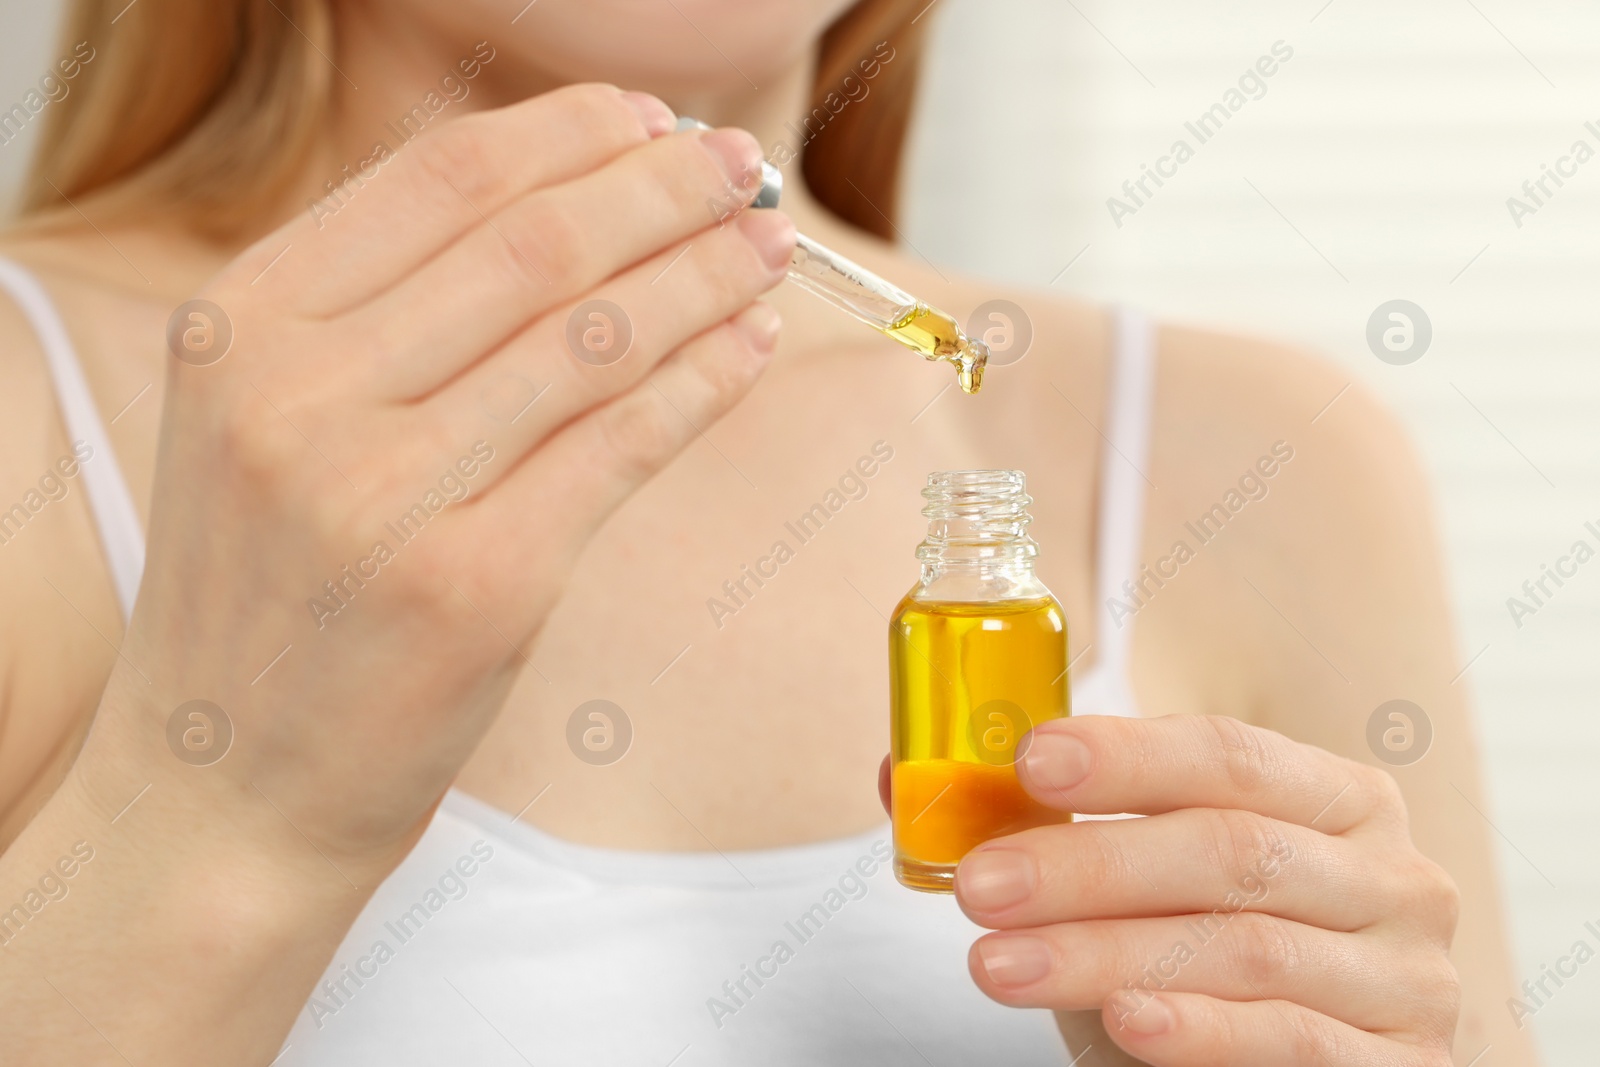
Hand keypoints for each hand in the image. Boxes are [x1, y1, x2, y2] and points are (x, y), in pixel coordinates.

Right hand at [78, 83, 794, 880]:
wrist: (225, 791)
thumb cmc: (265, 604)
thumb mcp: (261, 425)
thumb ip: (376, 317)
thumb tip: (560, 207)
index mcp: (243, 327)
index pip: (442, 177)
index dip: (574, 135)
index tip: (654, 123)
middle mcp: (302, 395)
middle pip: (534, 242)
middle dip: (664, 189)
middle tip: (742, 166)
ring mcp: (389, 495)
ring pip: (592, 338)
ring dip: (704, 275)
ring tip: (764, 244)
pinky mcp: (478, 585)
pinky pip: (622, 445)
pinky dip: (702, 381)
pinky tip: (747, 346)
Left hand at [883, 715, 1460, 1064]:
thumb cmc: (1198, 963)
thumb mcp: (1131, 892)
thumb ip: (1042, 829)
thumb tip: (902, 777)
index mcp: (1336, 800)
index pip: (1231, 755)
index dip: (1128, 756)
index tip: (1029, 763)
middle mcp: (1393, 877)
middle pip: (1232, 851)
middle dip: (1091, 867)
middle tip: (982, 886)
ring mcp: (1408, 980)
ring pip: (1246, 950)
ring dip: (1106, 953)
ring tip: (998, 964)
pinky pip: (1292, 1042)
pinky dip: (1200, 1030)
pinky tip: (1124, 1019)